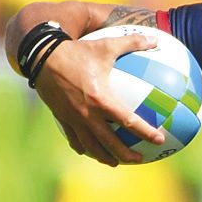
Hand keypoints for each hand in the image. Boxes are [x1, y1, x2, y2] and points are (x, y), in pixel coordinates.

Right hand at [32, 34, 170, 165]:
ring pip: (91, 146)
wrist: (42, 56)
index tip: (159, 140)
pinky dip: (82, 146)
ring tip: (114, 162)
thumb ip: (132, 43)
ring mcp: (73, 119)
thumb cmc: (77, 51)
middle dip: (126, 154)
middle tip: (140, 159)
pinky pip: (73, 138)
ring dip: (104, 156)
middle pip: (110, 143)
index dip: (146, 133)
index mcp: (101, 100)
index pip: (129, 122)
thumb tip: (156, 39)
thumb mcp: (106, 45)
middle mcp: (87, 115)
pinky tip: (88, 150)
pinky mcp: (61, 118)